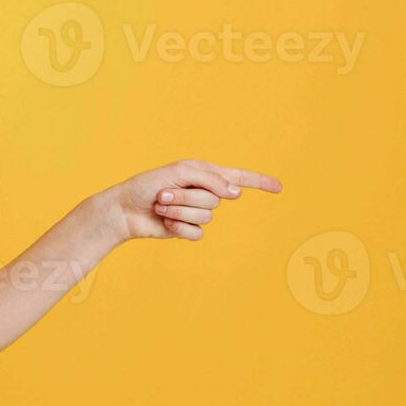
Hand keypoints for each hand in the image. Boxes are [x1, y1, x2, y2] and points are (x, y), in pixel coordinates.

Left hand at [92, 158, 282, 243]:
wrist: (125, 209)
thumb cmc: (147, 186)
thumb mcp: (178, 172)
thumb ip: (209, 178)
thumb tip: (235, 193)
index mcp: (204, 174)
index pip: (238, 178)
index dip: (259, 182)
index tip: (280, 187)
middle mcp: (204, 192)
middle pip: (215, 199)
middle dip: (186, 196)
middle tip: (163, 193)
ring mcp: (196, 212)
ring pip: (205, 216)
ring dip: (179, 210)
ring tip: (161, 205)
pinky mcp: (188, 229)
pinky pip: (196, 233)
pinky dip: (178, 227)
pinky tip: (164, 222)